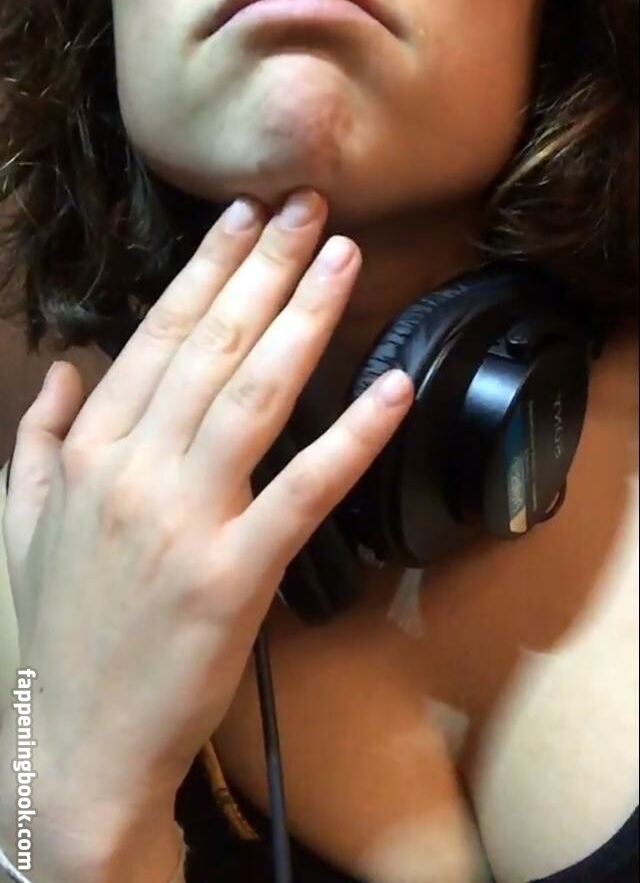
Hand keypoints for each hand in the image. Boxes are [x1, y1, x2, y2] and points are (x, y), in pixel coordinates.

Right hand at [1, 189, 413, 833]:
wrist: (75, 742)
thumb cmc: (56, 629)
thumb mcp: (19, 521)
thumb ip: (35, 437)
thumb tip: (63, 368)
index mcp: (88, 451)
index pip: (157, 337)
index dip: (207, 270)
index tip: (243, 215)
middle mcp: (134, 471)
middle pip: (211, 347)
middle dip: (264, 266)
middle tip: (307, 204)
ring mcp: (184, 521)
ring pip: (253, 396)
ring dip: (303, 318)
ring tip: (341, 256)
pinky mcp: (233, 575)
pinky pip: (303, 492)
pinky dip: (351, 436)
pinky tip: (391, 388)